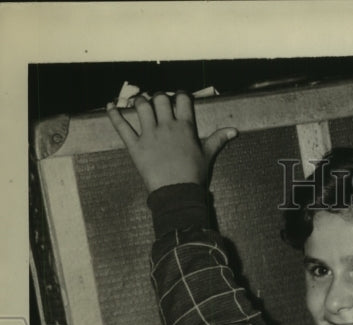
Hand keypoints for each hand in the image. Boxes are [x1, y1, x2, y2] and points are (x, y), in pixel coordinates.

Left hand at [106, 92, 236, 192]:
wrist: (178, 195)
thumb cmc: (194, 176)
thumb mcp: (207, 155)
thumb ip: (219, 139)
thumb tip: (235, 130)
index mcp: (185, 127)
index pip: (182, 99)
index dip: (180, 95)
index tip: (178, 99)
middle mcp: (167, 126)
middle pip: (160, 98)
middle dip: (158, 97)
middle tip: (158, 103)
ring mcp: (149, 135)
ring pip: (141, 106)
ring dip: (139, 101)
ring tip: (139, 104)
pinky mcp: (135, 146)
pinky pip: (121, 126)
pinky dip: (114, 114)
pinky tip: (110, 105)